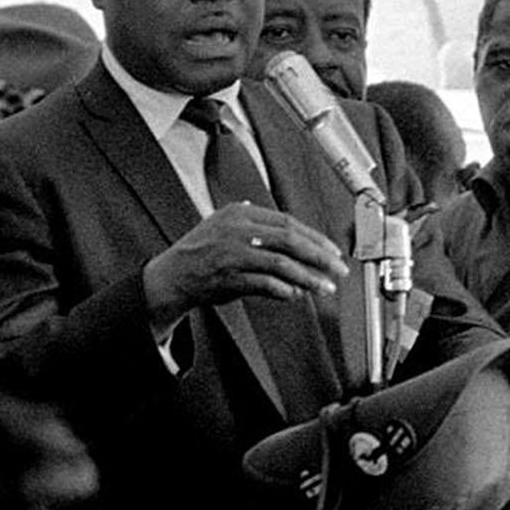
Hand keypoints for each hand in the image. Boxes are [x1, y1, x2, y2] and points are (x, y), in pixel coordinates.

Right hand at [144, 202, 348, 325]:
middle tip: (338, 269)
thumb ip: (254, 222)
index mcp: (241, 214)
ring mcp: (233, 254)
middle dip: (320, 256)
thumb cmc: (201, 252)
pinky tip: (297, 295)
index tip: (332, 251)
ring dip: (308, 278)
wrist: (172, 276)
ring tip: (325, 288)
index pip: (288, 222)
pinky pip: (266, 284)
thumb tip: (292, 231)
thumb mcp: (224, 224)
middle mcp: (238, 230)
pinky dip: (285, 290)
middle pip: (290, 240)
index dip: (315, 238)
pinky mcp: (229, 278)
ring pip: (282, 264)